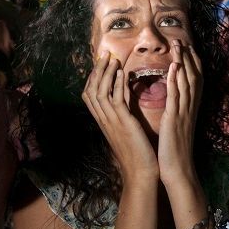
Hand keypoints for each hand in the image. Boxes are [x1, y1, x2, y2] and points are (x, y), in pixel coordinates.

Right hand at [81, 54, 158, 184]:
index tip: (100, 64)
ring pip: (100, 92)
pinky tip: (123, 73)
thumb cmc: (136, 154)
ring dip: (106, 73)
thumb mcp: (124, 132)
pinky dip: (118, 85)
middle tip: (105, 54)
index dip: (92, 78)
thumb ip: (121, 117)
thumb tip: (123, 104)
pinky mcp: (123, 123)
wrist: (139, 173)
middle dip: (97, 70)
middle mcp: (103, 120)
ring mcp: (111, 121)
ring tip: (113, 59)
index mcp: (103, 121)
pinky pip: (116, 100)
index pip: (89, 95)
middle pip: (90, 89)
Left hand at [157, 39, 201, 188]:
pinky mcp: (174, 120)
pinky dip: (176, 80)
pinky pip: (177, 97)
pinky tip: (174, 67)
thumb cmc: (175, 152)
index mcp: (190, 110)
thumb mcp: (177, 128)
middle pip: (194, 77)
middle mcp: (190, 108)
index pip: (195, 81)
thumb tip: (174, 103)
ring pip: (187, 83)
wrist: (178, 171)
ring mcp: (184, 113)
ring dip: (184, 62)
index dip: (193, 63)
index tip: (188, 48)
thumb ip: (177, 112)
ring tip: (179, 45)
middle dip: (189, 57)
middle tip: (183, 39)